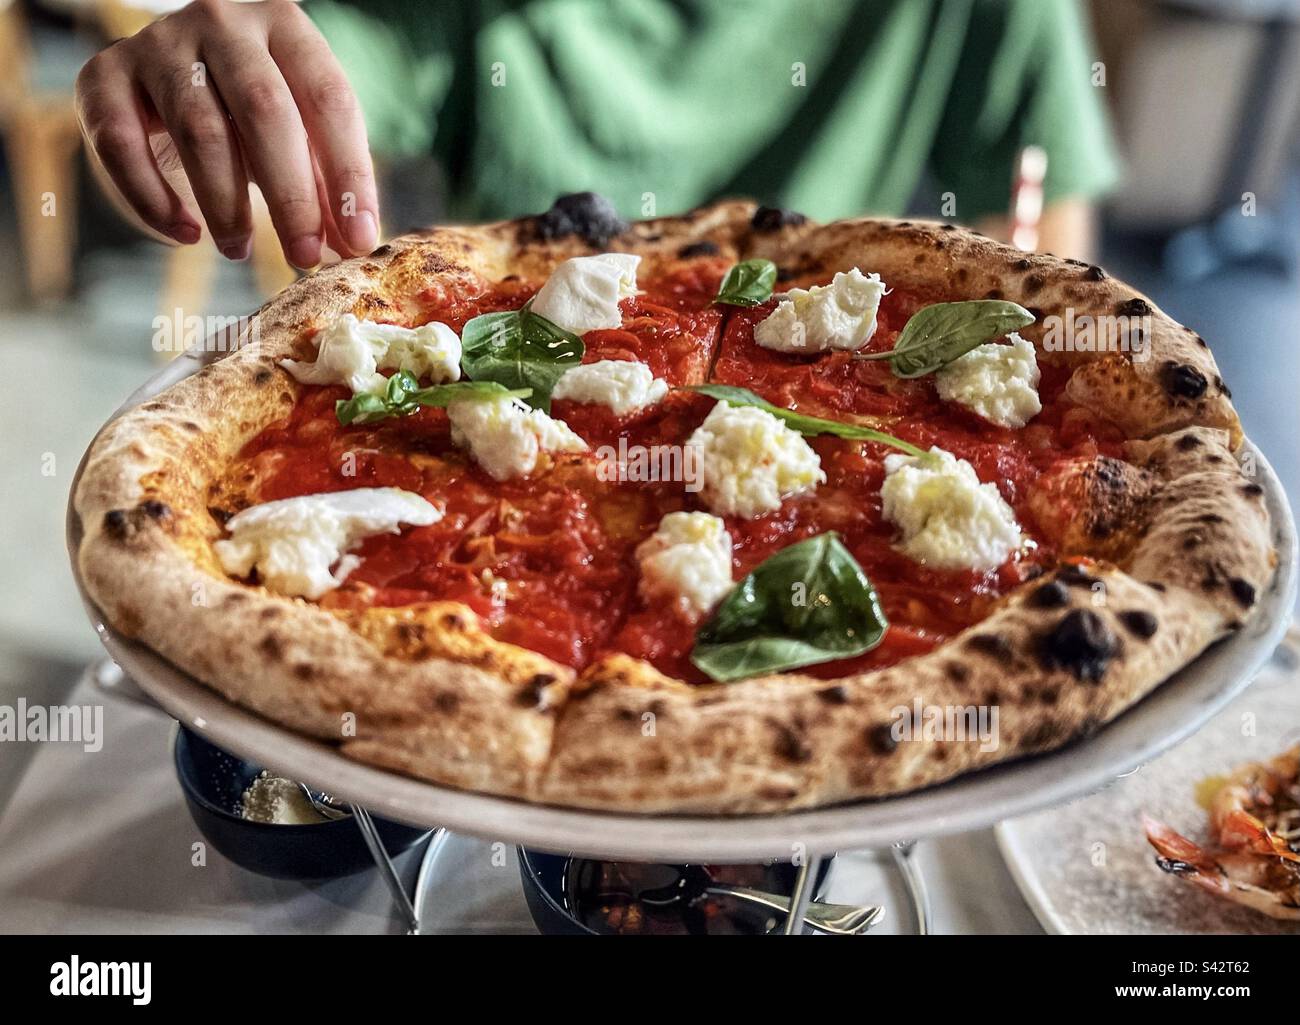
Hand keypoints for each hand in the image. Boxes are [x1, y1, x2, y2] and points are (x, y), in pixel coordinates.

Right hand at [75, 0, 378, 267]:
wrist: (170, 70)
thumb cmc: (249, 111)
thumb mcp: (297, 133)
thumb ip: (324, 182)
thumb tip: (348, 245)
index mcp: (283, 24)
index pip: (329, 100)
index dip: (348, 174)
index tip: (359, 239)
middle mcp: (220, 22)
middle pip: (264, 111)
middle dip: (290, 196)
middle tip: (304, 255)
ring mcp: (159, 45)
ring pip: (199, 130)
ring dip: (224, 204)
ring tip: (240, 250)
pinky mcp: (103, 75)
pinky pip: (122, 144)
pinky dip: (153, 199)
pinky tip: (185, 234)